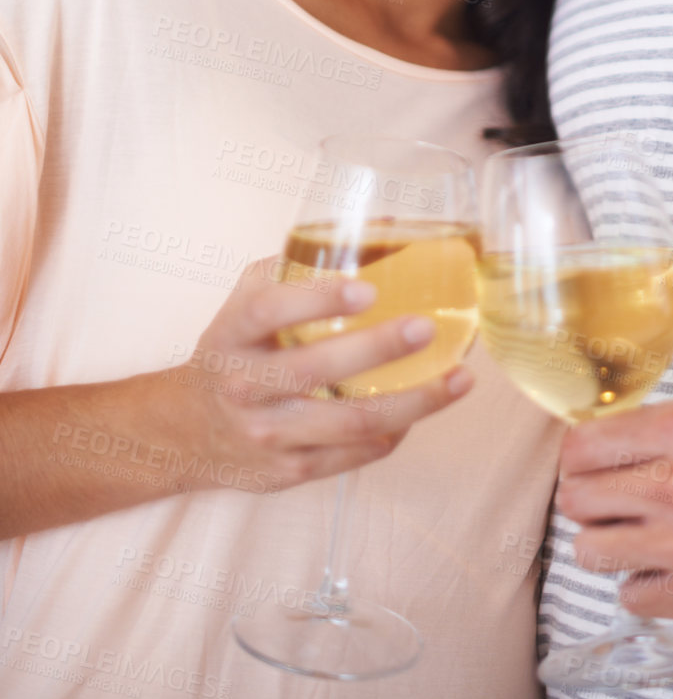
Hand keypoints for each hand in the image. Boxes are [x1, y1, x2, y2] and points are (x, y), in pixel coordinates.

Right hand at [146, 257, 471, 495]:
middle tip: (427, 327)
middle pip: (315, 370)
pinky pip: (351, 455)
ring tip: (458, 379)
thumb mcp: (247, 299)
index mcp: (233, 334)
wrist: (188, 431)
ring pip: (348, 423)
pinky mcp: (288, 472)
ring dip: (412, 402)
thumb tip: (383, 226)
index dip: (317, 298)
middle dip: (378, 349)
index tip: (367, 287)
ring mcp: (266, 435)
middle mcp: (244, 386)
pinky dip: (393, 434)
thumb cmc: (236, 350)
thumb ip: (301, 264)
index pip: (268, 310)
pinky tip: (422, 411)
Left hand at [556, 399, 672, 623]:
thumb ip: (667, 430)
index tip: (588, 461)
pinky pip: (630, 596)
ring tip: (633, 535)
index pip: (584, 444)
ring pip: (590, 550)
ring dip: (605, 542)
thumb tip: (610, 442)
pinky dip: (641, 584)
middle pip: (576, 497)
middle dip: (586, 496)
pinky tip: (666, 568)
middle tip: (608, 499)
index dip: (580, 454)